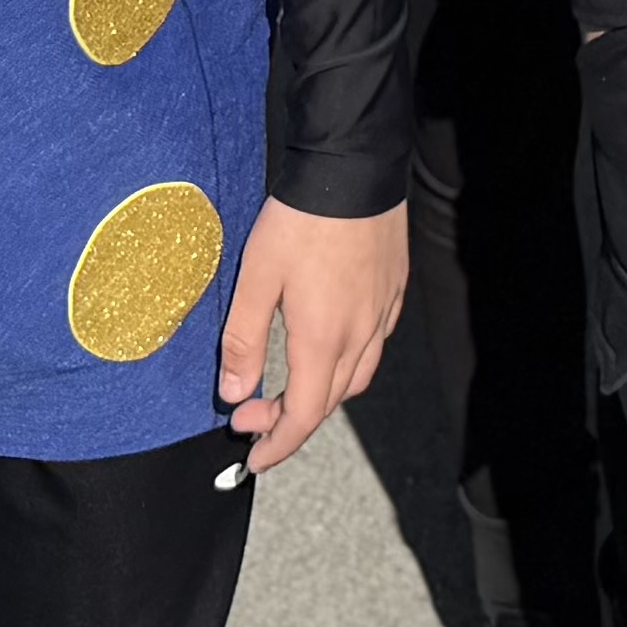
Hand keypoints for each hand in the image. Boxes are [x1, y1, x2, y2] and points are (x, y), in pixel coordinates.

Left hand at [219, 196, 408, 470]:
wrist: (354, 169)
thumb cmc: (302, 221)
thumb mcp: (255, 279)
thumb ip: (243, 341)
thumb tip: (233, 393)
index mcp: (322, 339)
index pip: (303, 417)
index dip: (276, 445)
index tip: (251, 458)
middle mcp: (359, 335)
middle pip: (329, 403)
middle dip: (289, 423)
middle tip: (252, 418)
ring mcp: (381, 314)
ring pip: (356, 378)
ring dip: (320, 397)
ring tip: (288, 388)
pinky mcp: (392, 292)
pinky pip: (373, 345)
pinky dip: (347, 364)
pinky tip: (328, 346)